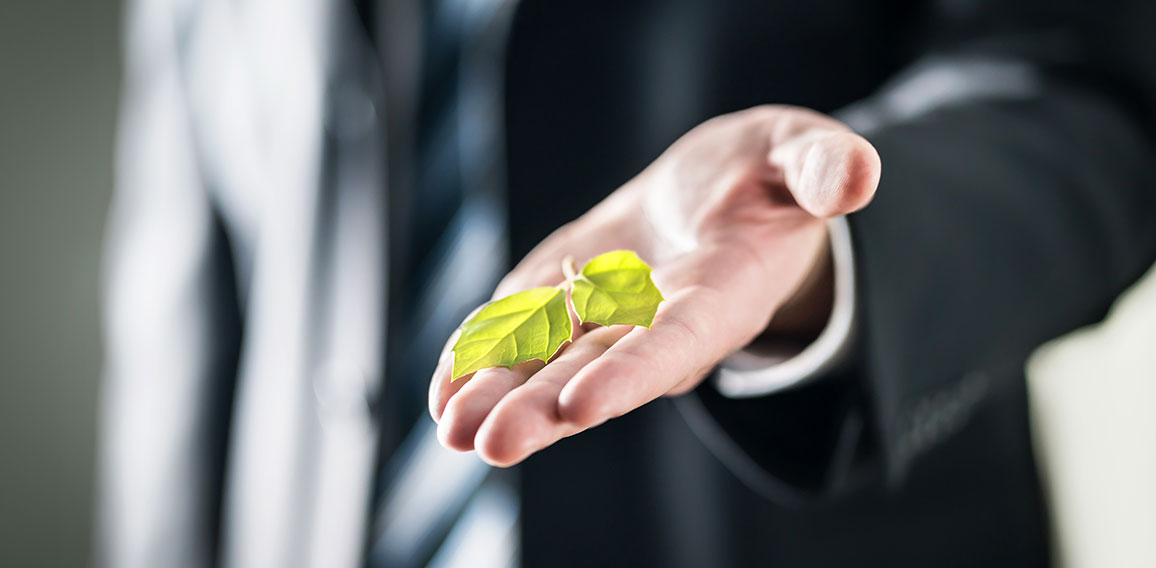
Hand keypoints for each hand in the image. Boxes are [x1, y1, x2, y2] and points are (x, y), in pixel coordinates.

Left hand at [429, 105, 879, 465]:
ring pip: (549, 363)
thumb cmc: (767, 176)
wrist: (716, 195)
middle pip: (599, 372)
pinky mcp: (566, 303)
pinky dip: (481, 360)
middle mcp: (657, 324)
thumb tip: (859, 176)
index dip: (632, 373)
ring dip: (499, 395)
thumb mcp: (802, 155)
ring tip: (450, 428)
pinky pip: (521, 336)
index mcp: (720, 296)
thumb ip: (822, 168)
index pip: (676, 342)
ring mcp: (606, 319)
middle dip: (545, 409)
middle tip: (490, 443)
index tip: (581, 406)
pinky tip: (442, 392)